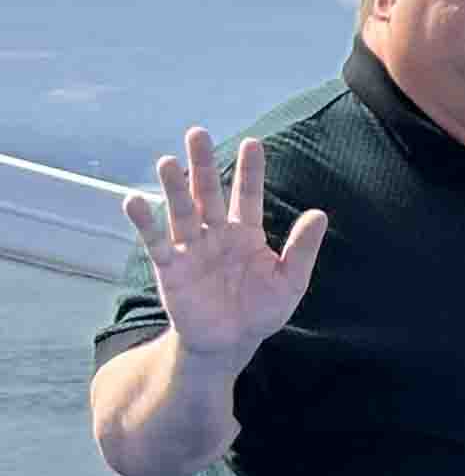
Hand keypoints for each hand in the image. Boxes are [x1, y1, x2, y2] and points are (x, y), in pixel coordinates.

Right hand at [124, 129, 325, 364]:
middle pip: (208, 192)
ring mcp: (191, 248)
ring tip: (167, 161)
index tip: (253, 142)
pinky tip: (134, 200)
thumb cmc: (262, 310)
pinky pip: (155, 241)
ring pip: (181, 211)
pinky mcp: (170, 267)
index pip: (248, 195)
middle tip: (196, 132)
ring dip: (174, 187)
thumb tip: (319, 213)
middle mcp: (215, 233)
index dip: (249, 171)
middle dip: (203, 164)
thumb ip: (302, 248)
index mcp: (246, 232)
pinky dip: (144, 222)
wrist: (231, 343)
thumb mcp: (290, 280)